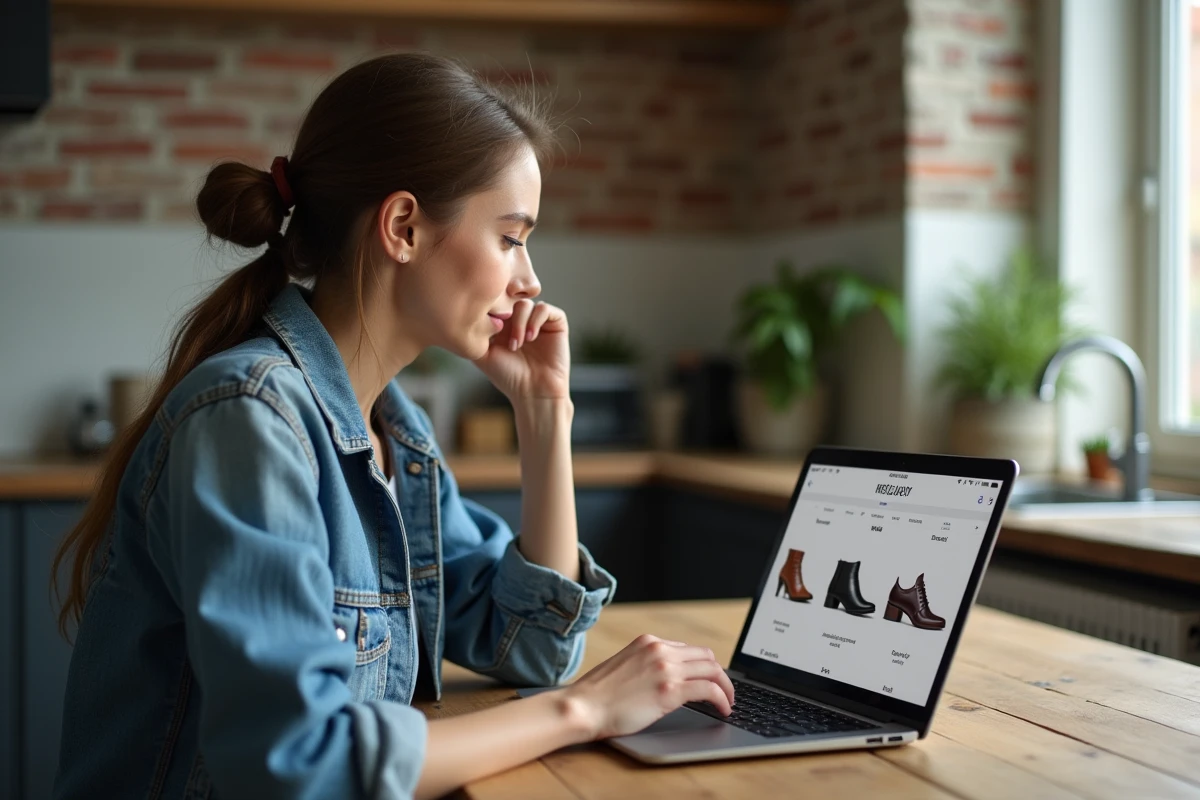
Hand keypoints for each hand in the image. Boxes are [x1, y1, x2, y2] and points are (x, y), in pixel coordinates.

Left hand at [473, 299, 569, 402]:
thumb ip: (474, 334)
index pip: (495, 303)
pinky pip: (544, 308)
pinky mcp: (556, 323)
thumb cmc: (508, 377)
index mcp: (503, 324)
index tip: (487, 325)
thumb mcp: (483, 355)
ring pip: (525, 303)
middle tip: (503, 338)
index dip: (490, 309)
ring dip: (519, 322)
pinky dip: (535, 320)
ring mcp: (538, 320)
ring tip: (518, 344)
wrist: (534, 392)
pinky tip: (531, 338)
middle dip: (504, 317)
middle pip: (508, 300)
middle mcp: (520, 319)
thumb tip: (469, 313)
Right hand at [562, 634, 734, 740]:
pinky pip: (709, 690)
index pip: (688, 649)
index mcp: (648, 641)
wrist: (583, 707)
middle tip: (725, 692)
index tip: (708, 680)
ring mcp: (666, 668)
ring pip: (713, 670)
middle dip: (720, 674)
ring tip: (729, 702)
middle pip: (706, 656)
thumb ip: (647, 665)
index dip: (703, 666)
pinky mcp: (670, 690)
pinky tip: (723, 709)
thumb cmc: (598, 695)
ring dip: (726, 687)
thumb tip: (668, 677)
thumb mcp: (624, 666)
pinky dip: (722, 699)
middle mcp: (660, 649)